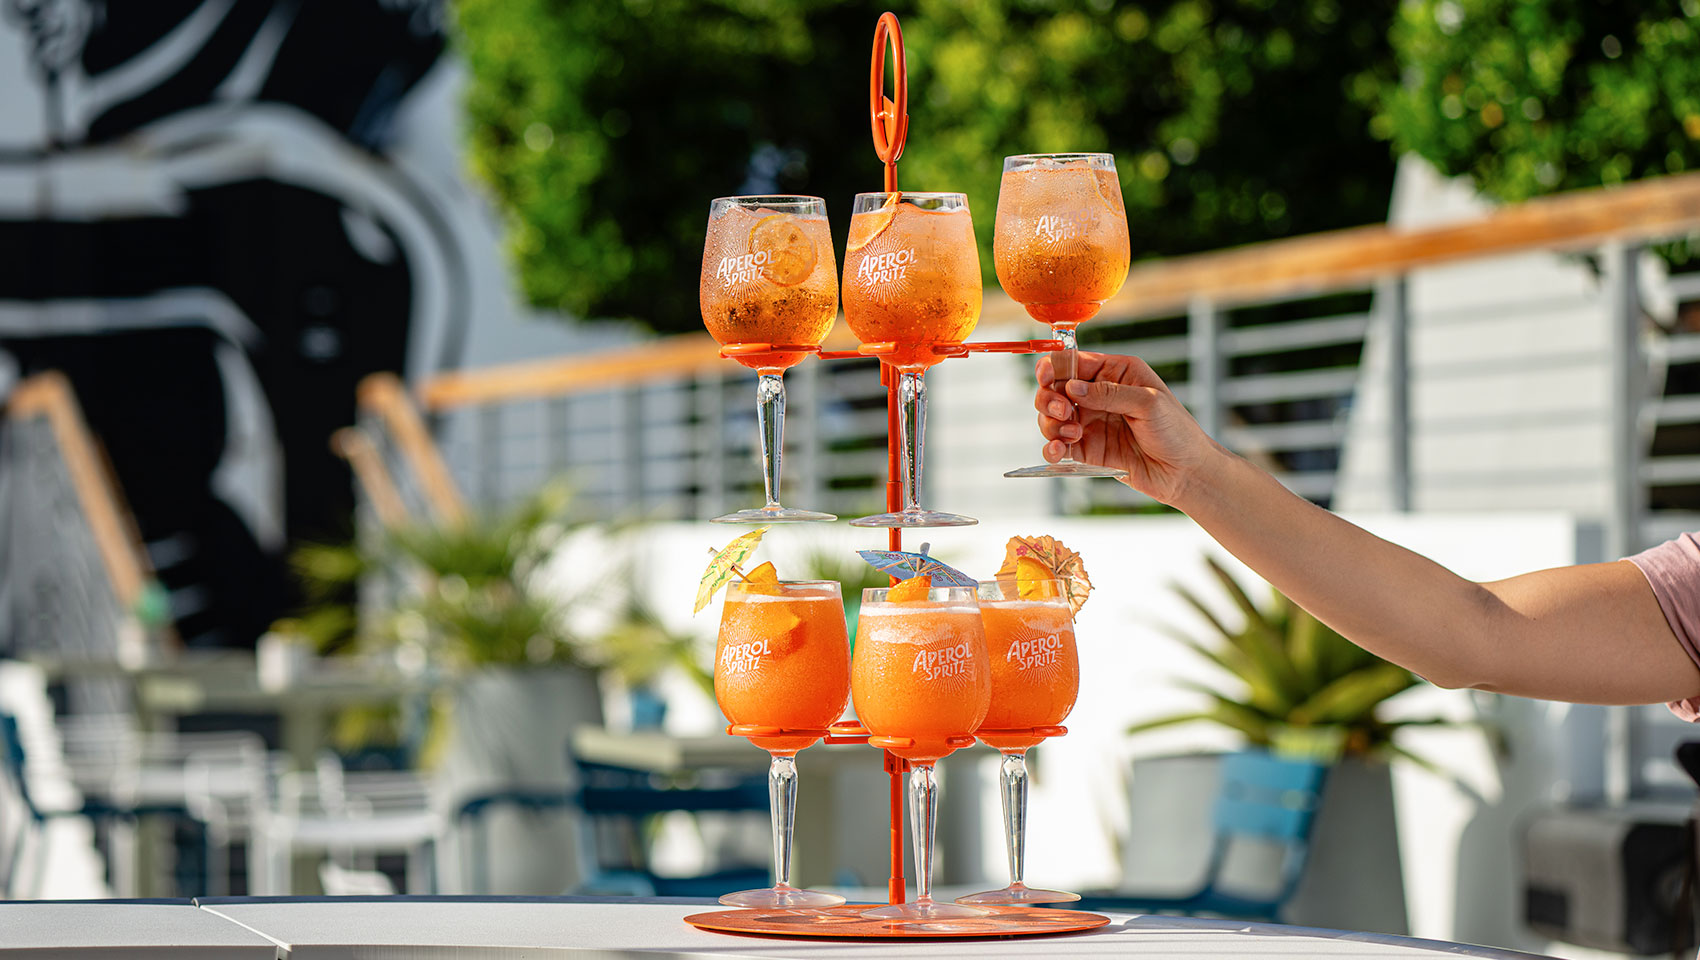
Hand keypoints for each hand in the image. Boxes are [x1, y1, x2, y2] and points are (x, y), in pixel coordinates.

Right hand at [1034, 351, 1218, 505]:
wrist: (1185, 472)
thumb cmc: (1177, 431)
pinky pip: (1058, 445)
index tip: (1045, 376)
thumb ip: (1110, 393)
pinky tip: (1058, 451)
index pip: (1075, 362)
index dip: (1055, 366)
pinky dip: (1051, 447)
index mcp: (1116, 372)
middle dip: (1049, 398)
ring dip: (1051, 424)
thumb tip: (1072, 387)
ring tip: (1073, 434)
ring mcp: (1090, 423)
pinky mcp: (1087, 449)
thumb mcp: (1149, 402)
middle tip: (1063, 411)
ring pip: (1051, 417)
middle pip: (1055, 388)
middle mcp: (1099, 395)